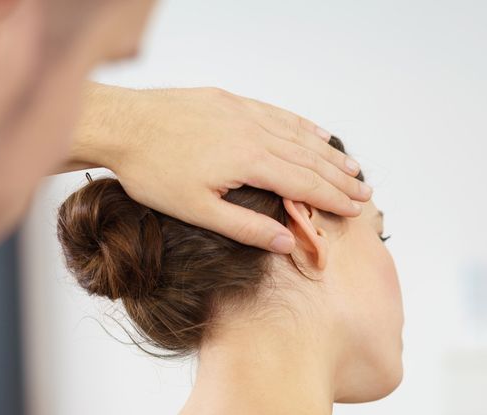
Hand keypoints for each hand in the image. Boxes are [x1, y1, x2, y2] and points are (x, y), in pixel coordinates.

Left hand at [67, 84, 371, 252]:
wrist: (121, 125)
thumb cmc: (153, 172)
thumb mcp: (199, 211)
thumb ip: (246, 228)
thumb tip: (288, 242)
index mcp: (250, 162)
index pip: (304, 184)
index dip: (333, 198)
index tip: (356, 210)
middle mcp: (253, 131)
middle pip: (309, 158)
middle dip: (339, 177)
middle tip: (365, 191)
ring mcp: (242, 111)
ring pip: (296, 134)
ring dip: (326, 152)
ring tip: (350, 166)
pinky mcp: (228, 100)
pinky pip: (276, 113)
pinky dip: (300, 125)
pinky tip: (316, 133)